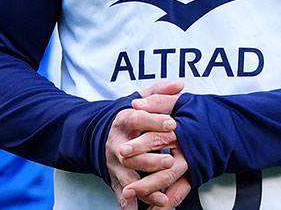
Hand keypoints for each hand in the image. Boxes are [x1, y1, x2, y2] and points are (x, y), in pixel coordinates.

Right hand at [106, 81, 183, 208]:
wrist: (99, 136)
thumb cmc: (129, 118)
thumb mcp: (139, 102)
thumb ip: (159, 93)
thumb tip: (181, 84)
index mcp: (123, 121)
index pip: (138, 118)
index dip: (154, 121)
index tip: (172, 123)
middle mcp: (117, 143)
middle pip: (131, 152)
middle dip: (150, 159)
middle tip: (169, 162)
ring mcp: (114, 163)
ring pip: (127, 176)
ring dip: (144, 188)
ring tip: (163, 198)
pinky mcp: (115, 179)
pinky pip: (121, 194)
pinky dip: (129, 205)